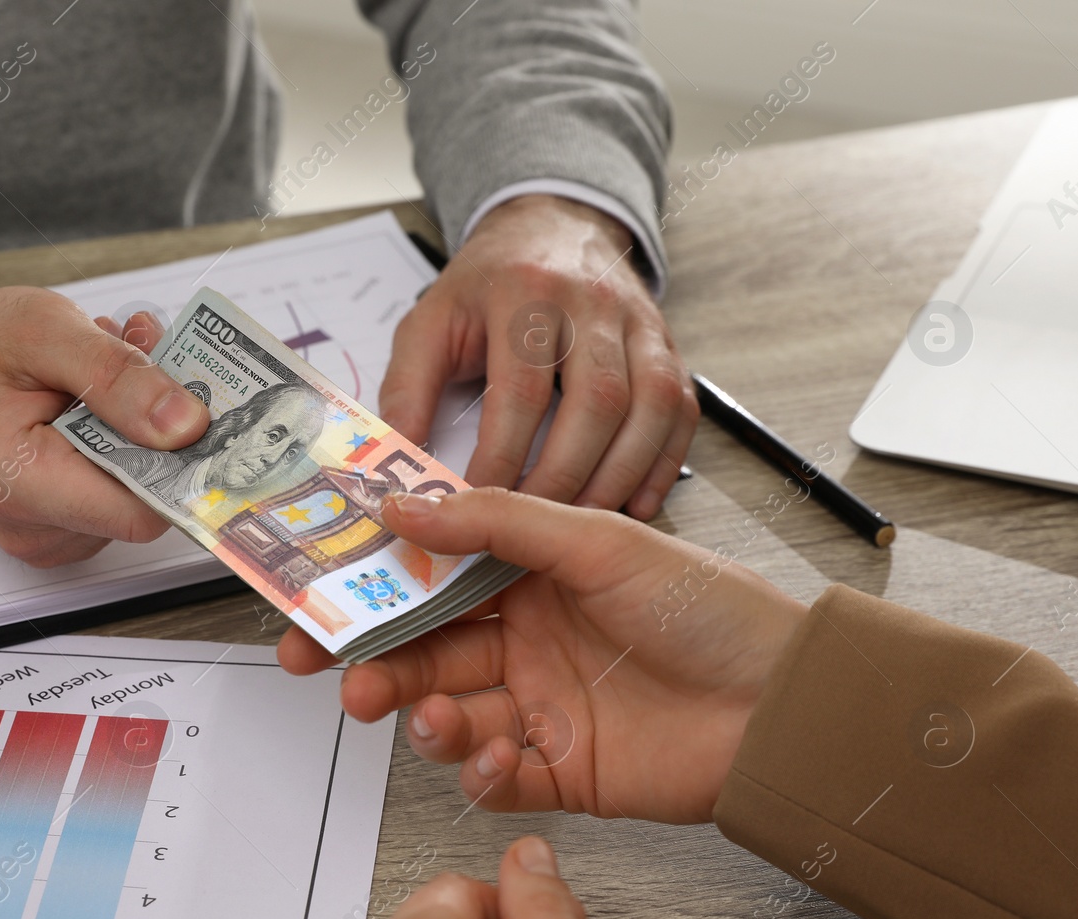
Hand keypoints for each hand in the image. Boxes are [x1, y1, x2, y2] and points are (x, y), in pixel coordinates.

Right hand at [0, 277, 208, 566]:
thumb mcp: (45, 331)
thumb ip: (117, 378)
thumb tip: (187, 425)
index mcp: (25, 485)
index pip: (144, 510)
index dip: (182, 461)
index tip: (198, 404)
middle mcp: (35, 528)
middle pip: (145, 496)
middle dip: (158, 424)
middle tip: (141, 354)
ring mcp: (45, 533)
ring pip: (135, 489)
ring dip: (140, 423)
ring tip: (107, 365)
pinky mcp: (56, 524)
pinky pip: (113, 489)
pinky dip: (120, 438)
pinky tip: (96, 393)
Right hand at [279, 488, 808, 823]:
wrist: (785, 705)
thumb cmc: (710, 609)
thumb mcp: (598, 541)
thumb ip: (494, 522)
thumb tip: (402, 504)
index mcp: (533, 578)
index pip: (432, 578)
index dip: (372, 586)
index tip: (317, 593)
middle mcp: (529, 640)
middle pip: (425, 651)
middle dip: (374, 661)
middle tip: (335, 671)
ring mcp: (542, 707)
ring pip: (449, 713)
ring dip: (423, 715)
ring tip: (432, 713)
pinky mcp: (562, 771)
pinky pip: (494, 778)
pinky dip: (479, 773)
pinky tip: (493, 756)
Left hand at [380, 195, 696, 518]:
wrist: (551, 227)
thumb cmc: (487, 287)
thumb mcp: (431, 322)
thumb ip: (407, 390)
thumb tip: (396, 464)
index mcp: (524, 292)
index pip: (520, 390)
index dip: (501, 457)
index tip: (477, 508)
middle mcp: (591, 301)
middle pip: (596, 402)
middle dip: (565, 477)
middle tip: (533, 533)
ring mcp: (639, 321)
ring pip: (649, 406)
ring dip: (617, 476)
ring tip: (580, 524)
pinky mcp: (667, 343)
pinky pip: (682, 408)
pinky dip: (661, 462)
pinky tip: (635, 502)